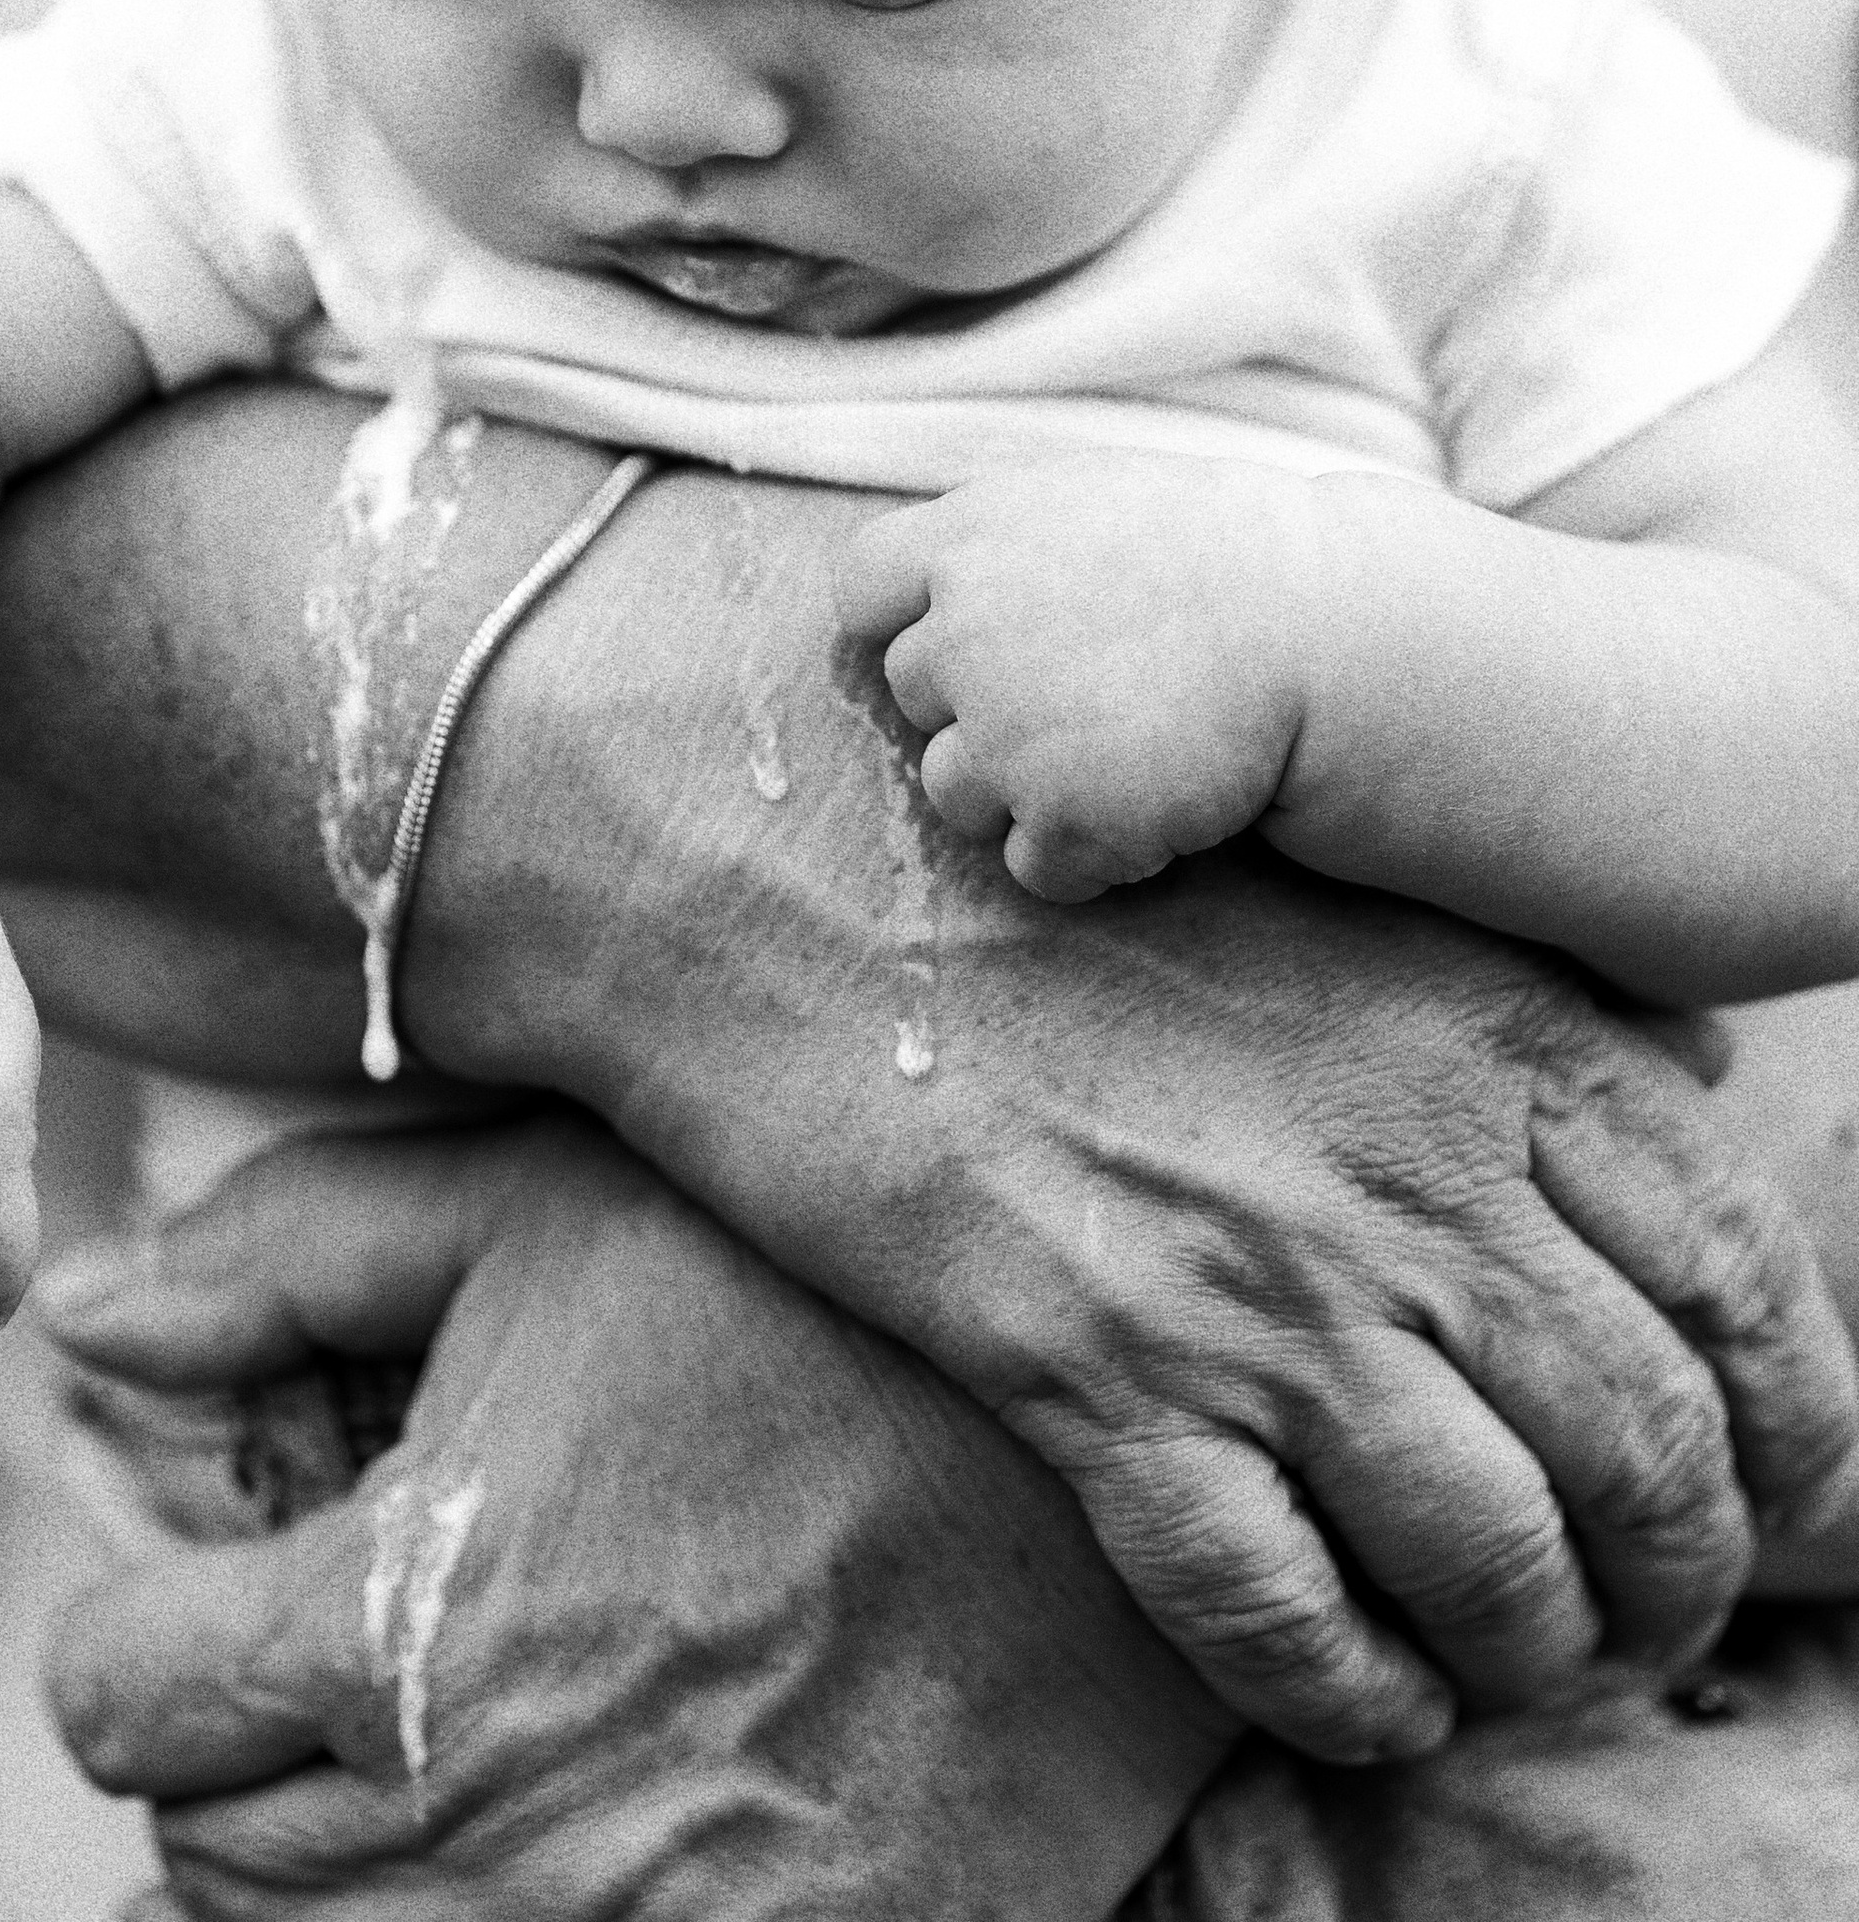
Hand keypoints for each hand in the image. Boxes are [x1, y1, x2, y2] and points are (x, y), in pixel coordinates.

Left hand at [40, 1118, 1232, 1918]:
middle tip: (302, 1667)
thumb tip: (82, 1315)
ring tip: (394, 1767)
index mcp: (399, 1627)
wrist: (1123, 1458)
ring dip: (329, 1876)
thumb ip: (286, 1256)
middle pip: (210, 1871)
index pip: (120, 1705)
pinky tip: (526, 1849)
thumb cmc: (816, 1297)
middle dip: (223, 1764)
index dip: (132, 1634)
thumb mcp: (541, 1205)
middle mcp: (487, 1831)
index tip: (195, 1589)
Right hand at [413, 472, 1858, 1759]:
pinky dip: (1352, 1693)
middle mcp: (1403, 1169)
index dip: (1788, 1418)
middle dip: (1674, 1576)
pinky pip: (1285, 1609)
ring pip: (1494, 1555)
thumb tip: (1680, 1087)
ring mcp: (1253, 1280)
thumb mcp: (1321, 881)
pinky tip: (1361, 1694)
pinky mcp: (1094, 1376)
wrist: (788, 852)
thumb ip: (1512, 991)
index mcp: (1479, 1032)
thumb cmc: (1053, 863)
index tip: (1772, 1489)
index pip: (1734, 1272)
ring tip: (1504, 1667)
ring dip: (1528, 1651)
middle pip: (1644, 1445)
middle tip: (1639, 1621)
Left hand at [837, 454, 1329, 897]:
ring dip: (1023, 790)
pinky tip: (1156, 806)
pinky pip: (1034, 867)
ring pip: (955, 794)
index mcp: (969, 537)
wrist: (1329, 635)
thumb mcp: (1091, 500)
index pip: (861, 587)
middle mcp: (964, 633)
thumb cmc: (1225, 558)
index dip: (902, 619)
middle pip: (914, 697)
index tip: (961, 637)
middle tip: (1088, 696)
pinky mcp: (1060, 821)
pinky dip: (1086, 855)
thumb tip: (930, 586)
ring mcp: (1005, 734)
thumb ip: (998, 539)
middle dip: (981, 707)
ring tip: (1125, 751)